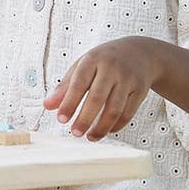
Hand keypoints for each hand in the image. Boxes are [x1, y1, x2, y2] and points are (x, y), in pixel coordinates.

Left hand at [43, 37, 165, 141]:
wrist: (139, 52)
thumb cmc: (104, 61)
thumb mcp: (83, 65)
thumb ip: (65, 86)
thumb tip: (48, 106)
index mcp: (93, 60)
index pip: (79, 83)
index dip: (69, 102)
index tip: (61, 119)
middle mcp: (111, 68)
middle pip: (97, 97)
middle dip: (85, 118)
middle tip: (75, 133)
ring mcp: (128, 79)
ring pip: (114, 108)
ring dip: (101, 127)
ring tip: (90, 137)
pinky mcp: (140, 90)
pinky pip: (128, 113)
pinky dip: (116, 125)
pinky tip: (107, 130)